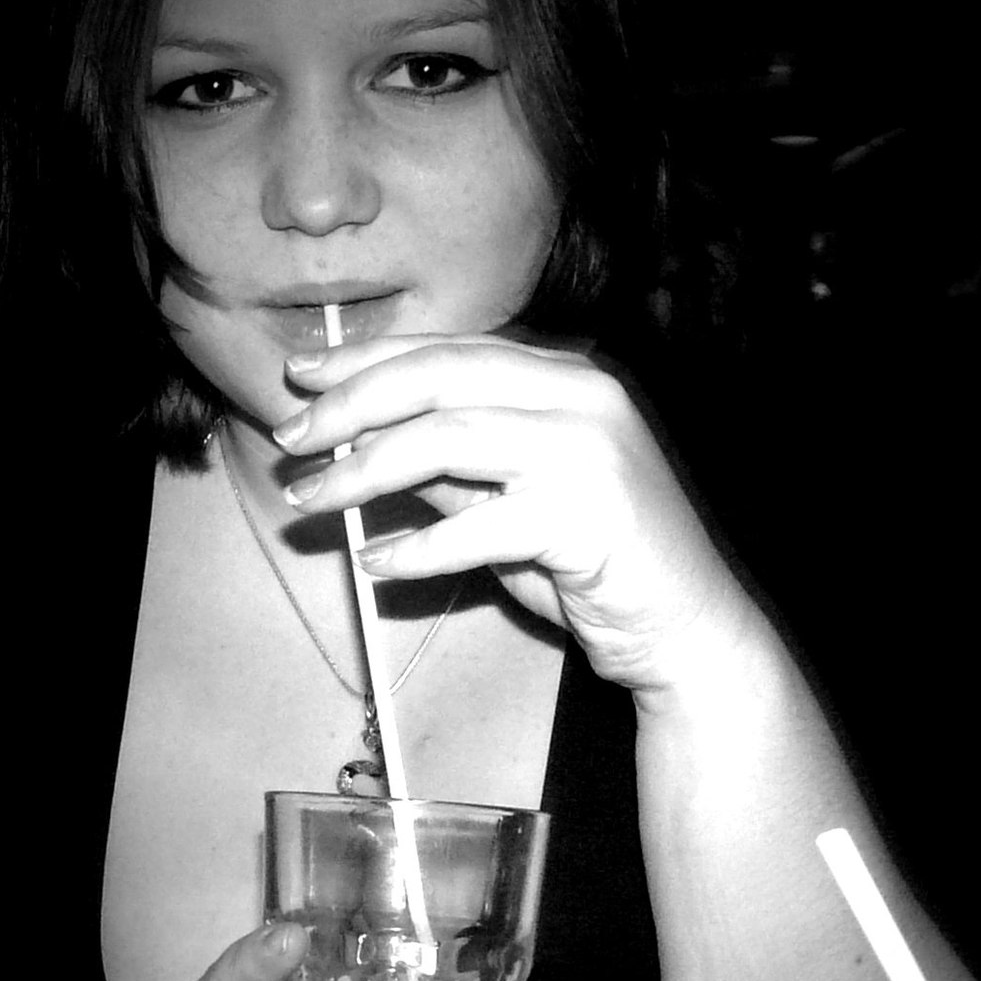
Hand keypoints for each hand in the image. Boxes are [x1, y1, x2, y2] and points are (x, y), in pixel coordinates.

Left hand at [275, 333, 758, 696]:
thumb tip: (362, 446)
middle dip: (350, 407)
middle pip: (437, 379)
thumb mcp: (512, 501)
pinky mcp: (589, 514)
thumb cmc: (598, 565)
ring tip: (311, 502)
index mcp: (567, 376)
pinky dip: (418, 547)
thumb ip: (452, 469)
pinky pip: (478, 525)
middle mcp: (583, 395)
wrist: (689, 631)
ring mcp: (591, 450)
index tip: (301, 379)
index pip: (447, 349)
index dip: (366, 360)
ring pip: (446, 439)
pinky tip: (377, 563)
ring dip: (363, 471)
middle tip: (291, 441)